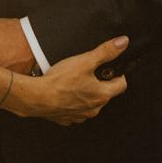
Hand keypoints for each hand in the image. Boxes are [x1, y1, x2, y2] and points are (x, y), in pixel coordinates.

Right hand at [9, 36, 129, 124]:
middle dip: (99, 83)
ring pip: (89, 103)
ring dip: (85, 94)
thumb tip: (122, 43)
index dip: (118, 74)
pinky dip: (72, 102)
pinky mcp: (68, 119)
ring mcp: (82, 115)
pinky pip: (75, 110)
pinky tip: (63, 93)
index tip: (112, 69)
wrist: (38, 97)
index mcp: (102, 94)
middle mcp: (95, 108)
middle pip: (104, 94)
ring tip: (72, 82)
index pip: (121, 85)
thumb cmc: (60, 80)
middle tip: (87, 72)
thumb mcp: (84, 60)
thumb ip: (105, 52)